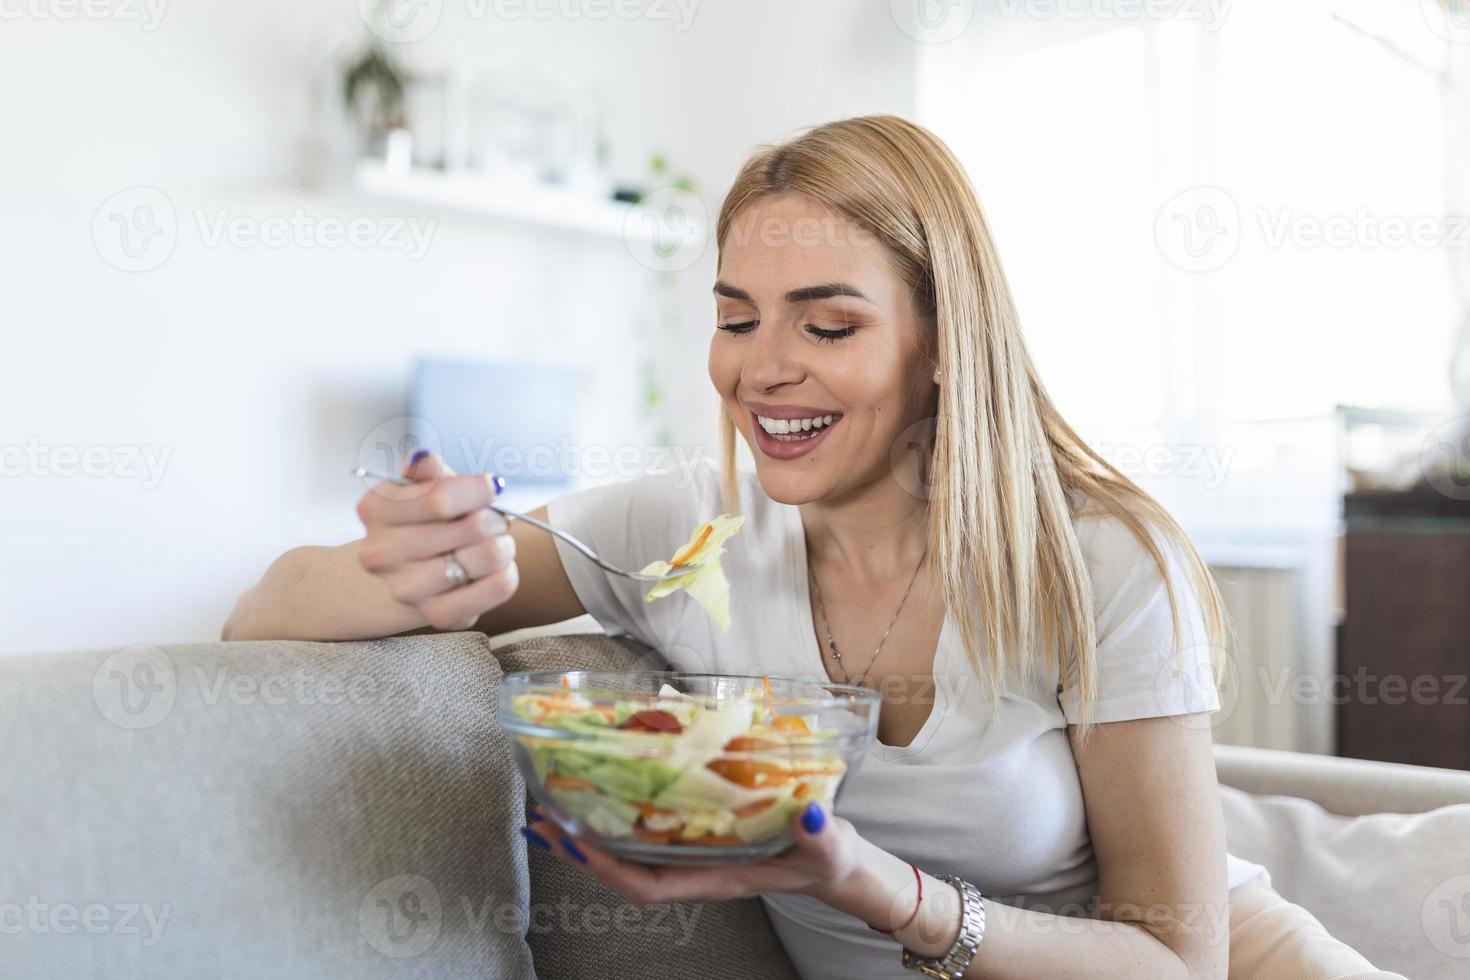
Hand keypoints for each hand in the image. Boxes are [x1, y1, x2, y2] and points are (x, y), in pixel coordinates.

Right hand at [354, 451, 518, 630]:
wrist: (406, 575)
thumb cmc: (423, 521)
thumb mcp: (421, 487)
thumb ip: (427, 472)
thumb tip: (425, 460)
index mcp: (374, 509)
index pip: (441, 497)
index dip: (479, 489)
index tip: (492, 488)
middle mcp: (381, 554)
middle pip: (473, 526)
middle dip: (494, 518)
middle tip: (492, 521)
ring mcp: (406, 589)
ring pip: (489, 555)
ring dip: (503, 545)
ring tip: (493, 544)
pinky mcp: (437, 616)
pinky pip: (497, 587)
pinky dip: (507, 573)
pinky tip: (495, 569)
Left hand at [524, 802, 868, 907]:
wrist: (834, 861)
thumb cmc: (827, 858)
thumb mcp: (827, 847)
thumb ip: (820, 834)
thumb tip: (810, 814)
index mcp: (715, 877)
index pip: (647, 884)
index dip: (607, 868)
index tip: (573, 841)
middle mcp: (696, 866)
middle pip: (624, 868)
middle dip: (580, 848)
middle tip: (539, 818)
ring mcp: (695, 849)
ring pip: (631, 847)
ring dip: (592, 829)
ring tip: (553, 803)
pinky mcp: (700, 828)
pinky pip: (649, 826)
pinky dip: (621, 810)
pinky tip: (606, 787)